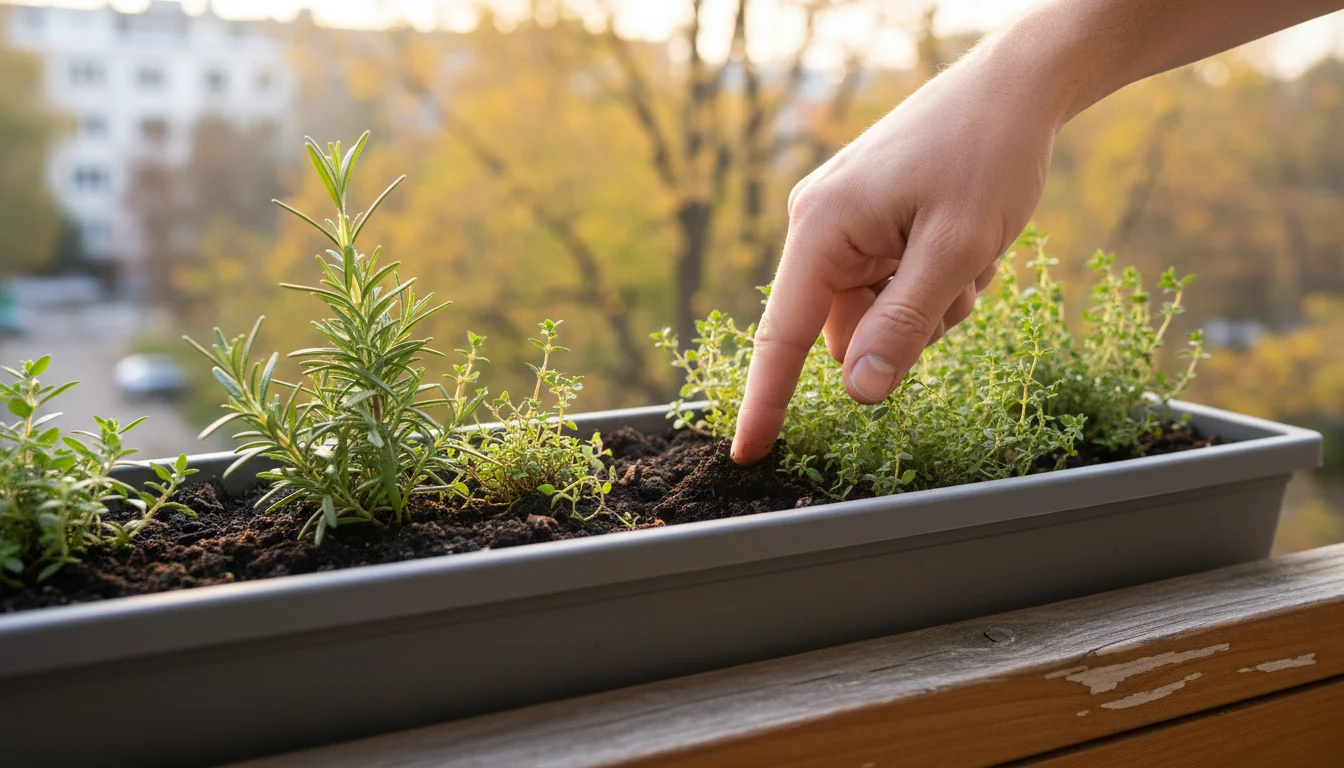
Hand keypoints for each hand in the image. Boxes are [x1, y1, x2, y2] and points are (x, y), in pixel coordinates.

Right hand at [730, 56, 1061, 463]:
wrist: (1015, 85)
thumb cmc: (987, 153)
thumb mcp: (956, 248)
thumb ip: (903, 324)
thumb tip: (856, 391)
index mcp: (822, 227)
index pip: (782, 335)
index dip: (765, 401)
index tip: (748, 455)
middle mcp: (820, 225)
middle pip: (845, 328)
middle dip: (907, 325)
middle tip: (962, 277)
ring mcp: (845, 224)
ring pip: (877, 313)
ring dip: (930, 304)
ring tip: (972, 251)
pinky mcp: (870, 223)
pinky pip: (892, 286)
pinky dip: (933, 281)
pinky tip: (968, 239)